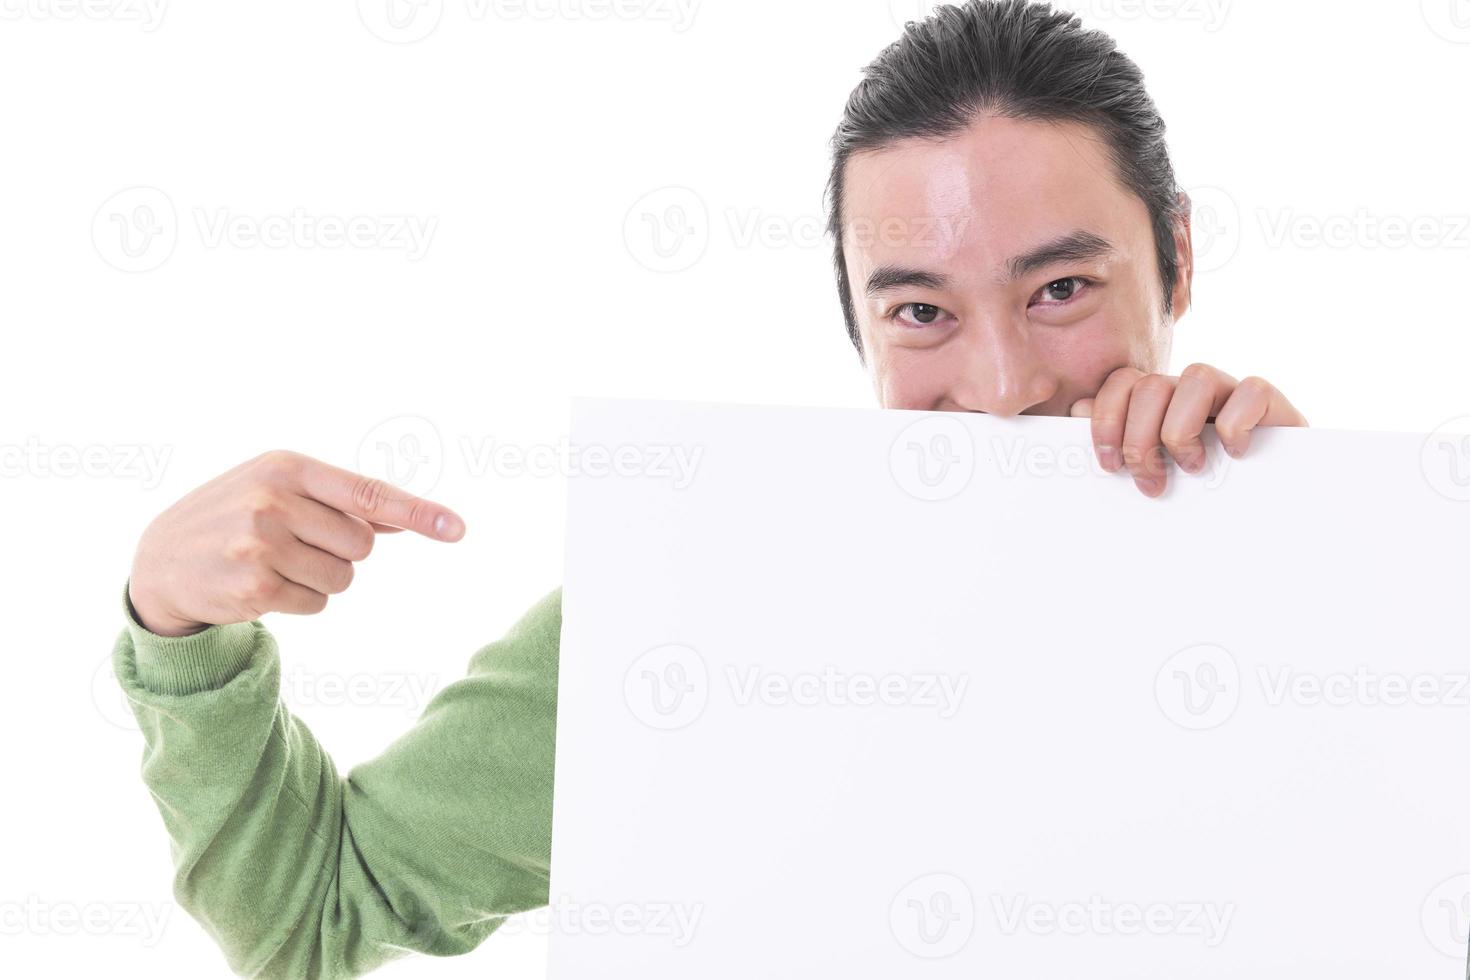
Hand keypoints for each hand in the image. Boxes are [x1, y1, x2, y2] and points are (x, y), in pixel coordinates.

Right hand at [127, 450, 464, 635]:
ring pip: (344, 577)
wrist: (161, 558)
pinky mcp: (253, 587)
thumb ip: (343, 499)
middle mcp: (273, 500)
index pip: (368, 492)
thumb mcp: (280, 488)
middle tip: (296, 544)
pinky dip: (301, 601)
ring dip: (321, 579)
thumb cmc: (236, 516)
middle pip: (363, 544)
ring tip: (276, 564)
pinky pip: (318, 604)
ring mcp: (260, 543)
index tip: (458, 529)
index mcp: (287, 466)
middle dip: (341, 551)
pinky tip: (263, 586)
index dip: (418, 513)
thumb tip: (405, 514)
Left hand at [1069, 364, 1307, 496]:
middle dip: (1140, 439)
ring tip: (1191, 466)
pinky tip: (1234, 453)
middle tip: (1150, 481)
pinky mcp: (1272, 403)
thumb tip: (1078, 410)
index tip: (1110, 465)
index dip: (1106, 420)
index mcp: (1161, 400)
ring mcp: (1232, 391)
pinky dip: (1236, 424)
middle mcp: (1191, 390)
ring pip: (1195, 376)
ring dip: (1182, 430)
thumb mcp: (1154, 469)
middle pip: (1150, 385)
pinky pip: (1250, 390)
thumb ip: (1117, 439)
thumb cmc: (1204, 490)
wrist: (1272, 505)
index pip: (1121, 383)